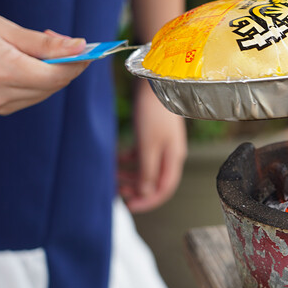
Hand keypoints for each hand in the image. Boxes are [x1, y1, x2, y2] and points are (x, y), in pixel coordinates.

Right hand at [0, 2, 88, 114]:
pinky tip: (29, 63)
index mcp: (0, 71)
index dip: (77, 63)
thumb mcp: (10, 30)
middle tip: (63, 40)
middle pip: (53, 85)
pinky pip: (34, 96)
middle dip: (67, 65)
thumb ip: (47, 44)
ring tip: (39, 48)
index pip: (55, 75)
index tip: (88, 48)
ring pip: (46, 92)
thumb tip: (80, 47)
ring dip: (53, 72)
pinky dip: (40, 80)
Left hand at [119, 81, 187, 212]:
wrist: (155, 81)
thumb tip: (145, 193)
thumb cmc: (153, 113)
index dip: (147, 201)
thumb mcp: (148, 146)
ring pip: (146, 168)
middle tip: (117, 193)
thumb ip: (147, 171)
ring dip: (130, 175)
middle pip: (155, 180)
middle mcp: (170, 153)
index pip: (164, 189)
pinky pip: (141, 154)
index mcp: (174, 158)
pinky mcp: (153, 133)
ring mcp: (162, 143)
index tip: (129, 206)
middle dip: (136, 189)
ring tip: (113, 176)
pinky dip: (129, 160)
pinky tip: (116, 158)